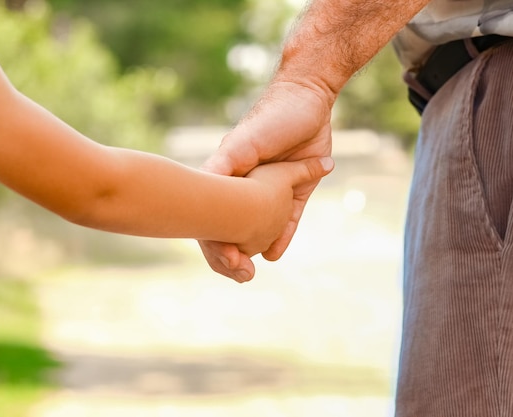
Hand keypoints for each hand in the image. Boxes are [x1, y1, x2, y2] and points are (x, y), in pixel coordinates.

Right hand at [199, 80, 333, 281]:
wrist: (308, 101)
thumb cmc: (272, 118)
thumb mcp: (245, 142)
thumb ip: (226, 162)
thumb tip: (204, 184)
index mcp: (232, 173)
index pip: (217, 208)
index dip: (213, 231)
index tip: (213, 251)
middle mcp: (250, 185)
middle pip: (238, 222)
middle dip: (232, 246)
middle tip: (232, 267)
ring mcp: (274, 190)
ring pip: (263, 225)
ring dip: (256, 245)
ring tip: (249, 269)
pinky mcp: (298, 192)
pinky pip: (289, 220)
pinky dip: (282, 236)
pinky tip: (274, 253)